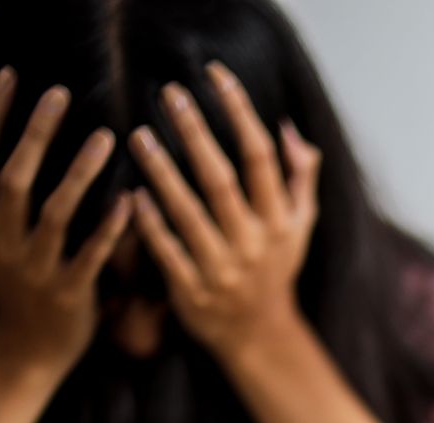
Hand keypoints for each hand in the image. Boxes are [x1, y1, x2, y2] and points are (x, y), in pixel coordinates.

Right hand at [0, 68, 131, 374]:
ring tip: (105, 137)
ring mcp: (34, 271)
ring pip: (54, 213)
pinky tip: (131, 199)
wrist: (25, 356)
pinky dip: (110, 228)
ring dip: (79, 173)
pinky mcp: (68, 296)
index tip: (10, 76)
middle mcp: (0, 245)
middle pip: (13, 178)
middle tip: (59, 92)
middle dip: (35, 133)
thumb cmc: (17, 291)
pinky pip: (91, 255)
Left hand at [128, 64, 321, 365]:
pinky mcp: (192, 292)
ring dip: (162, 172)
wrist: (259, 337)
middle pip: (221, 179)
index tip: (215, 74)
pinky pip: (167, 252)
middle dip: (196, 133)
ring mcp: (222, 269)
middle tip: (170, 93)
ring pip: (189, 213)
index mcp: (280, 220)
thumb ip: (300, 176)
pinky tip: (132, 194)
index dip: (239, 111)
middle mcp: (253, 243)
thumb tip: (289, 128)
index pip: (260, 155)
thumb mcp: (301, 225)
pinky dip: (150, 225)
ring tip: (138, 135)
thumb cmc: (275, 269)